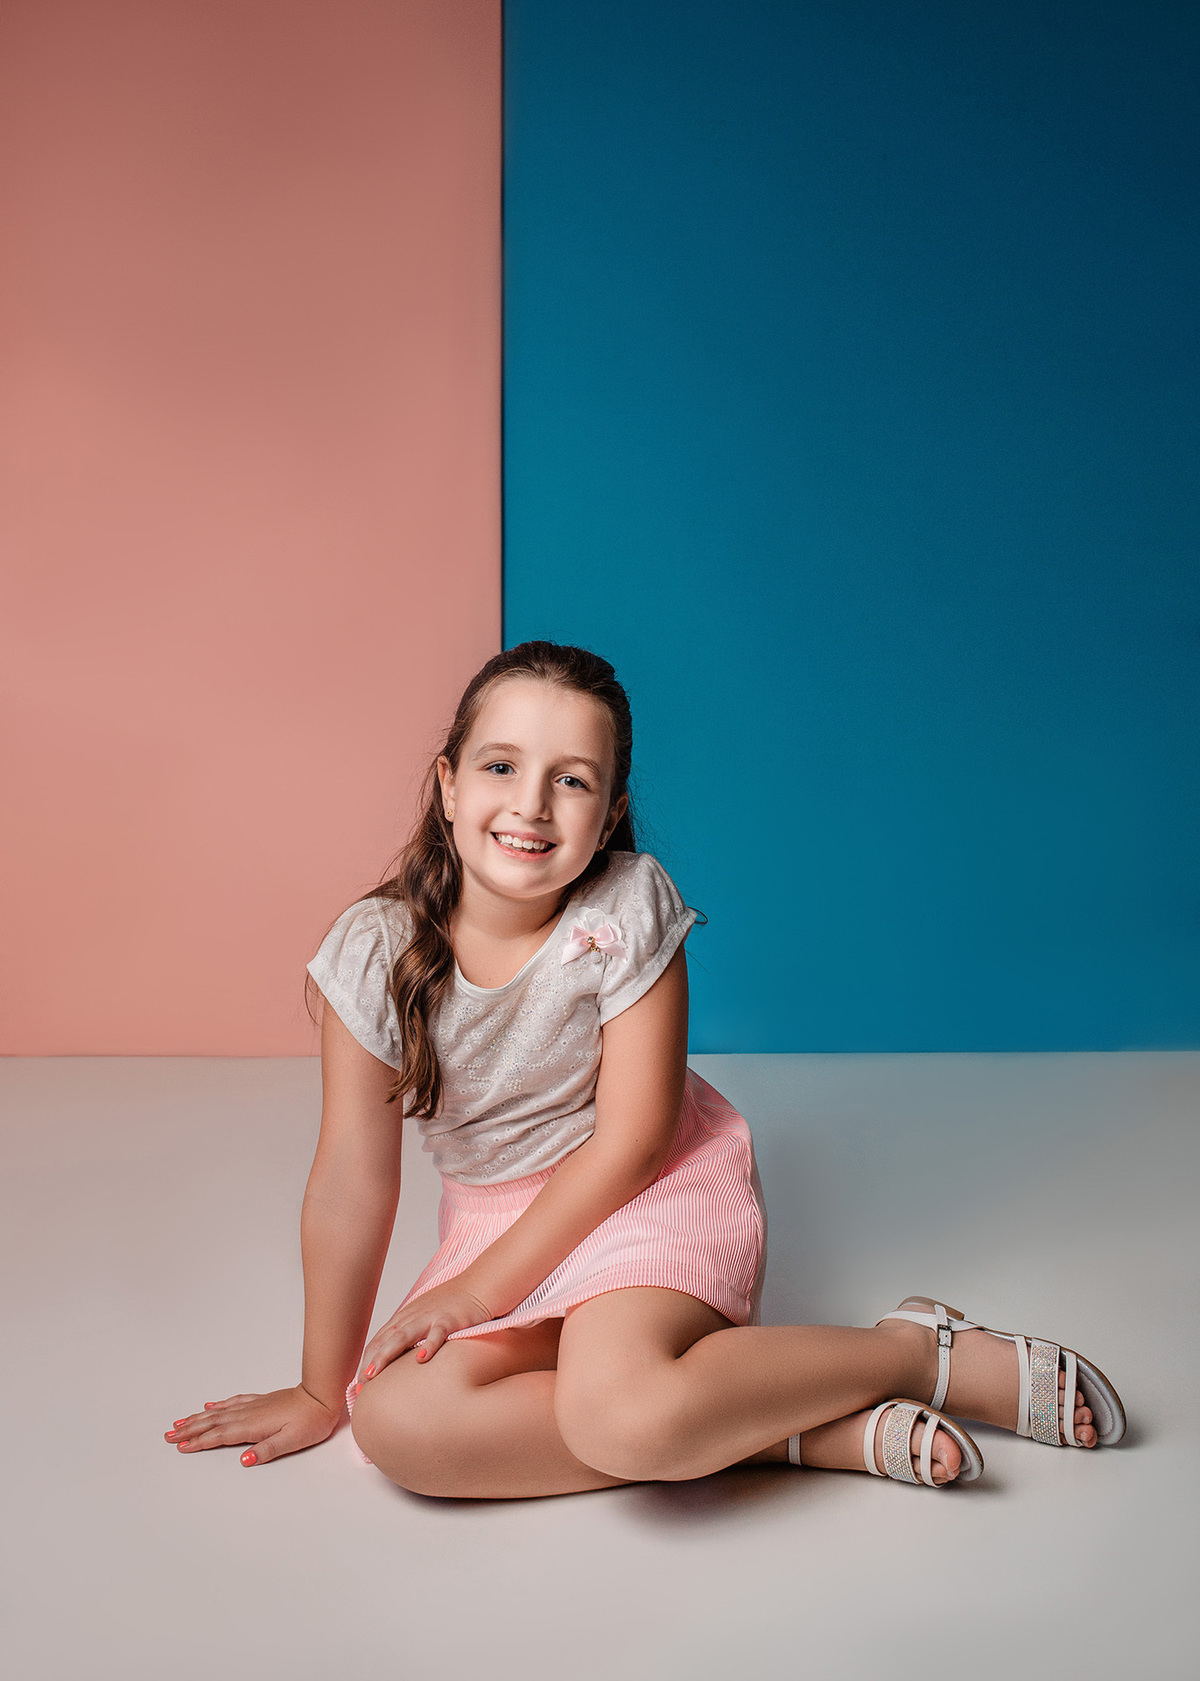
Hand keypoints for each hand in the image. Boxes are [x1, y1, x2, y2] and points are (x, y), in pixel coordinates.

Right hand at [164, 1384, 338, 1465]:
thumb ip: (267, 1450)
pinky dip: (219, 1405)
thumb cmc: (310, 1421)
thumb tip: (243, 1460)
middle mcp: (249, 1414)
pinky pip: (233, 1402)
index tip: (180, 1446)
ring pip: (219, 1412)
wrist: (322, 1396)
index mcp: (253, 1426)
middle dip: (190, 1429)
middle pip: (213, 1422)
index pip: (220, 1436)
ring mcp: (254, 1405)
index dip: (199, 1442)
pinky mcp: (261, 1401)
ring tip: (181, 1422)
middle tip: (169, 1435)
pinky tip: (211, 1406)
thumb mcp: (291, 1441)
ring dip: (198, 1418)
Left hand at [355, 1281, 494, 1383]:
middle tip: (359, 1386)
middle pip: (385, 1340)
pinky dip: (429, 1345)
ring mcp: (430, 1317)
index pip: (379, 1340)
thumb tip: (399, 1360)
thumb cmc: (452, 1305)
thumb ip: (411, 1335)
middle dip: (369, 1362)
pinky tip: (422, 1359)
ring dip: (386, 1354)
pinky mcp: (449, 1319)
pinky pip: (438, 1332)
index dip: (366, 1361)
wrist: (478, 1285)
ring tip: (374, 1373)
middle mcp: (413, 1317)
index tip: (359, 1384)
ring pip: (403, 1336)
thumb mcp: (424, 1317)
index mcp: (405, 1318)